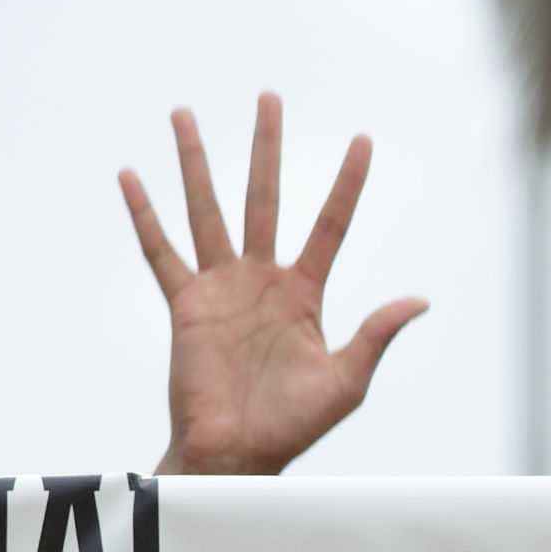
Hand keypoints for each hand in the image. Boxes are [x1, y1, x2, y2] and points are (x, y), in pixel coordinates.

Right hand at [124, 97, 426, 475]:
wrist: (238, 455)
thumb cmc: (293, 426)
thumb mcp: (347, 381)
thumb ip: (376, 335)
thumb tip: (420, 299)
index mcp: (304, 293)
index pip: (331, 224)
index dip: (347, 183)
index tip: (363, 139)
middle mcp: (262, 279)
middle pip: (265, 197)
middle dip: (267, 147)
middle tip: (269, 96)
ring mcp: (221, 287)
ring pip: (209, 209)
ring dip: (196, 162)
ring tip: (184, 113)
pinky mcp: (185, 304)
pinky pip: (161, 252)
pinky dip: (145, 215)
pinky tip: (131, 176)